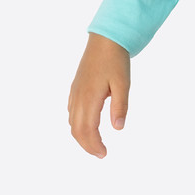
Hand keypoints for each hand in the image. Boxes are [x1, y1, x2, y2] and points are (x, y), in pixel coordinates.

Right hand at [67, 33, 131, 157]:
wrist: (105, 40)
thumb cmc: (115, 60)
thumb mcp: (123, 83)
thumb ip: (120, 107)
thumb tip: (118, 129)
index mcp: (89, 97)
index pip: (88, 129)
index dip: (94, 145)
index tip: (104, 154)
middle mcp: (78, 97)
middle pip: (76, 130)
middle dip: (87, 145)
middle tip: (101, 154)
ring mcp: (75, 92)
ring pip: (72, 122)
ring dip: (81, 136)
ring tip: (95, 144)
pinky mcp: (75, 88)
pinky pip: (71, 112)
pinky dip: (77, 124)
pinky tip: (87, 126)